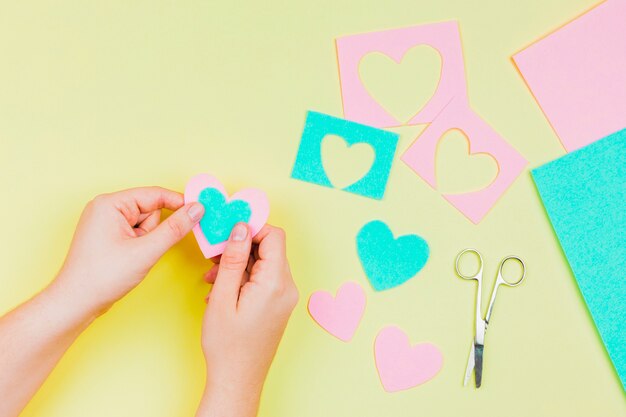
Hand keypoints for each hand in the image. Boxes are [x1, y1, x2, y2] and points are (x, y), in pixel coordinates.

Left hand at [55, 186, 203, 315]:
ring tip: (132, 258)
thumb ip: (175, 228)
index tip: (200, 211)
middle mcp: (106, 208)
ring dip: (148, 241)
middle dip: (155, 231)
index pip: (154, 194)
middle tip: (144, 250)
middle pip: (151, 209)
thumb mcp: (146, 251)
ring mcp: (106, 222)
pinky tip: (129, 260)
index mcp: (110, 204)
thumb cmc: (102, 277)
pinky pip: (137, 233)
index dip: (179, 203)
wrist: (76, 303)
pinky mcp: (109, 235)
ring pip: (146, 223)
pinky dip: (141, 246)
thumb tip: (197, 210)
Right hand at [197, 223, 297, 416]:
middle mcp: (287, 288)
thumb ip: (232, 259)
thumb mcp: (223, 296)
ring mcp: (284, 298)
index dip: (251, 228)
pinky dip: (243, 278)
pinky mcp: (278, 305)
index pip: (274, 236)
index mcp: (276, 283)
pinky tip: (221, 290)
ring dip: (238, 264)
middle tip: (213, 255)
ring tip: (212, 277)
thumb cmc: (228, 345)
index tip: (227, 231)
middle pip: (269, 249)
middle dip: (240, 247)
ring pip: (264, 264)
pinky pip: (263, 280)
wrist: (237, 380)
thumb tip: (240, 228)